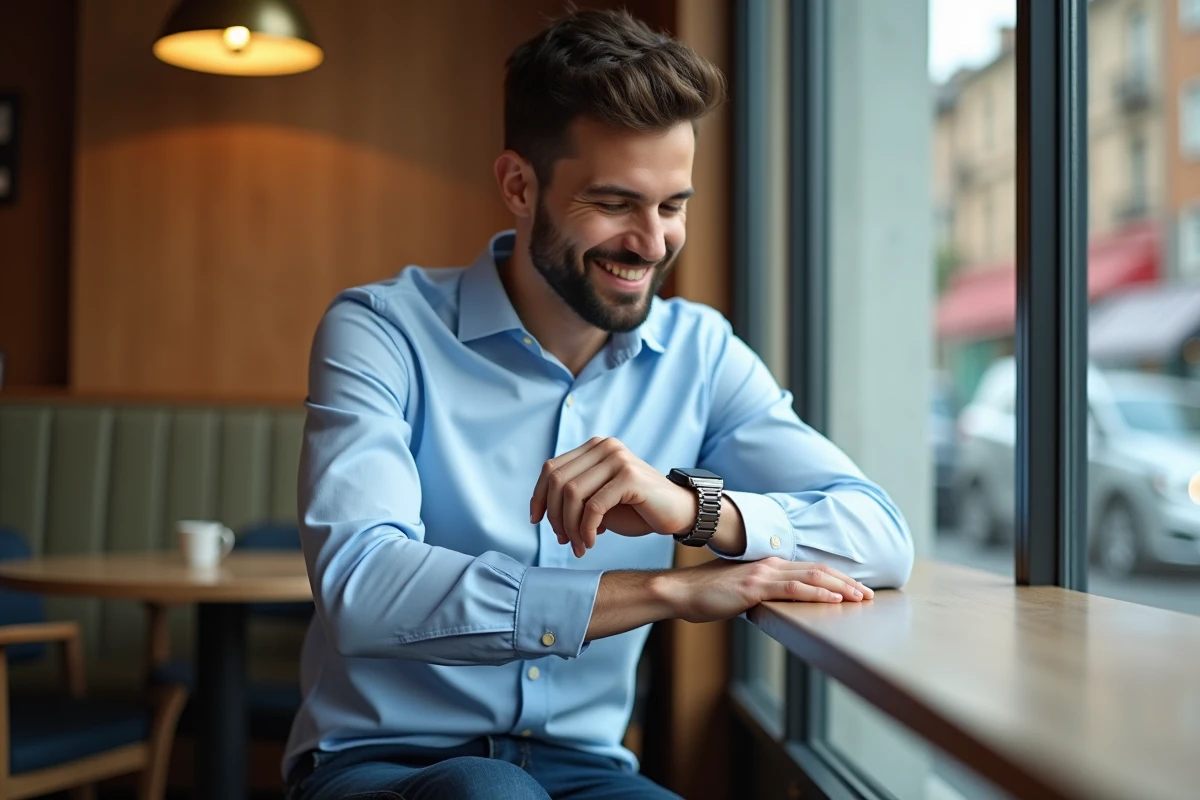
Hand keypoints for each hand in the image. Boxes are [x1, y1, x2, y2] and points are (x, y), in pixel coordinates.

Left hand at [530, 437, 695, 557]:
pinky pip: (594, 506)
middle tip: (561, 540)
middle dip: (554, 515)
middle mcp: (604, 447)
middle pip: (558, 481)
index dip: (538, 496)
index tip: (536, 521)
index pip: (552, 469)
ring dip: (570, 526)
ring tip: (577, 546)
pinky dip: (586, 529)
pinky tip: (591, 542)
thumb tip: (540, 512)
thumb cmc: (638, 509)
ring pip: (573, 494)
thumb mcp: (599, 499)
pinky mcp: (629, 476)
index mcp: (594, 448)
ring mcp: (617, 458)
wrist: (679, 512)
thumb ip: (574, 497)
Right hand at [657, 557, 873, 622]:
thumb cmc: (707, 594)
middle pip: (819, 570)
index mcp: (769, 564)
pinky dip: (818, 593)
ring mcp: (764, 573)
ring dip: (841, 587)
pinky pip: (794, 588)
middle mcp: (771, 564)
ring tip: (861, 598)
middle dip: (847, 582)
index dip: (836, 577)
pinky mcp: (756, 586)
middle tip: (869, 595)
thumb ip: (762, 591)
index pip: (811, 569)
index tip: (856, 589)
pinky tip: (834, 599)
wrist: (682, 592)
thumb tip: (778, 602)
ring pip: (813, 577)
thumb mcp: (741, 590)